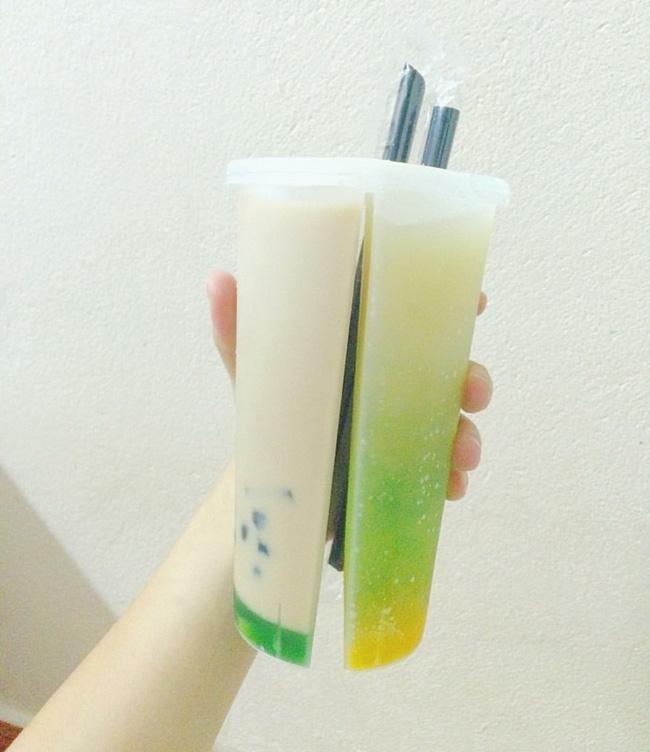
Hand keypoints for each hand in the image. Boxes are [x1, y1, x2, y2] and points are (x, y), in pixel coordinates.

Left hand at [207, 270, 491, 500]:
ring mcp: (402, 425)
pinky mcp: (403, 466)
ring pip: (452, 421)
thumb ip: (238, 331)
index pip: (413, 314)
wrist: (272, 482)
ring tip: (463, 454)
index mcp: (363, 348)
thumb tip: (216, 278)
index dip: (451, 302)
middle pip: (447, 368)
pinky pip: (438, 469)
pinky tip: (451, 488)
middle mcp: (390, 382)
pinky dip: (450, 478)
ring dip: (468, 433)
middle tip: (473, 390)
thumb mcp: (255, 371)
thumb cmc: (269, 414)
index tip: (475, 300)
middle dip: (472, 376)